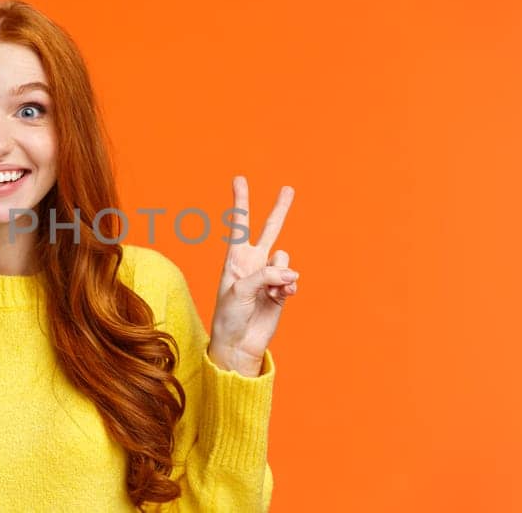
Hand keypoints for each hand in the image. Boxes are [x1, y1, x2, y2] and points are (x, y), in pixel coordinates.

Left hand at [209, 177, 299, 376]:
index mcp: (236, 258)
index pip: (240, 224)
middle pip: (269, 229)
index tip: (240, 178)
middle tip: (288, 189)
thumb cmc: (229, 315)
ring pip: (284, 259)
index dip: (241, 200)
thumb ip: (264, 275)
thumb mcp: (240, 291)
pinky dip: (289, 286)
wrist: (239, 342)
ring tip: (272, 290)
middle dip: (279, 210)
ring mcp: (269, 275)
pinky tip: (282, 295)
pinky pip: (292, 278)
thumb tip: (290, 271)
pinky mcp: (282, 290)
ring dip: (281, 273)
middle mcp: (253, 263)